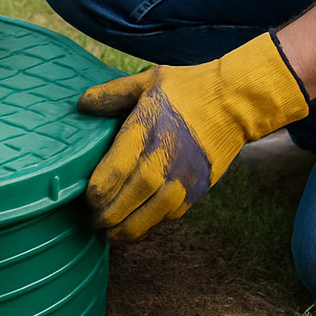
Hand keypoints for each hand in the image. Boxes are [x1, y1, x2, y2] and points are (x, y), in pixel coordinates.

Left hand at [77, 33, 308, 241]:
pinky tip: (137, 225)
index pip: (113, 172)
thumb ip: (112, 94)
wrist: (234, 103)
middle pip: (127, 200)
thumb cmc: (187, 89)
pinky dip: (150, 224)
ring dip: (126, 230)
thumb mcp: (147, 81)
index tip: (87, 196)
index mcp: (145, 130)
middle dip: (105, 216)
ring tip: (110, 234)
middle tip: (92, 220)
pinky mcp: (197, 190)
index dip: (95, 192)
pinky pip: (168, 216)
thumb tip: (81, 105)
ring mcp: (182, 178)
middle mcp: (163, 159)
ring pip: (148, 216)